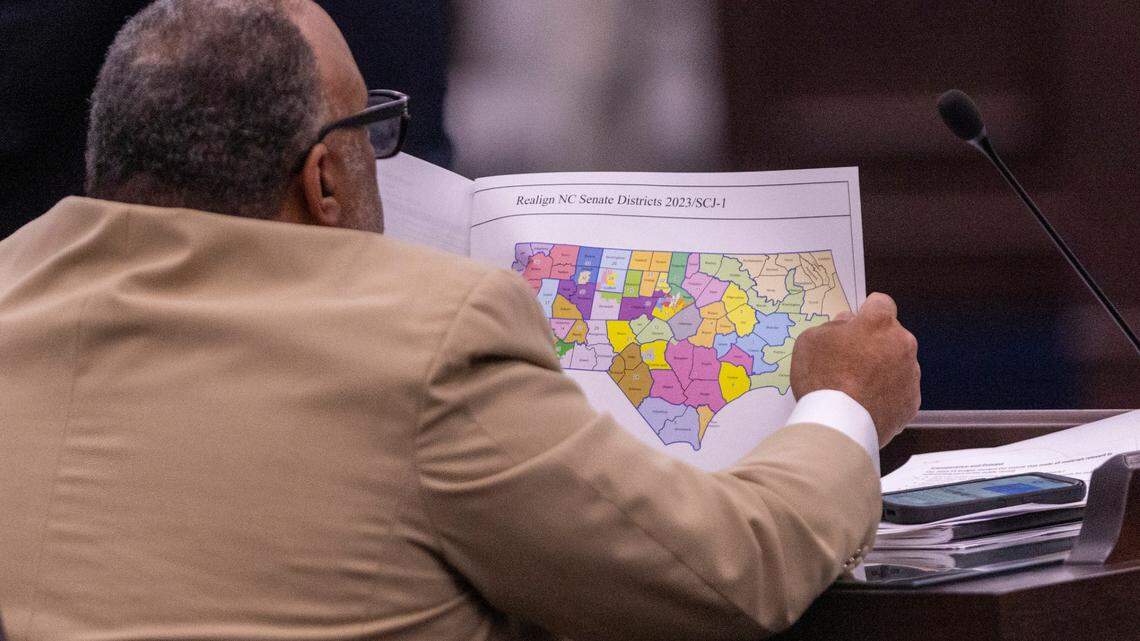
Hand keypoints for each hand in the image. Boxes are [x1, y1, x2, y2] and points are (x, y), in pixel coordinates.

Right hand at [790, 293, 920, 445]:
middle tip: (850, 361)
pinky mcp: (912, 402)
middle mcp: (902, 343)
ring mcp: (911, 374)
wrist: (839, 424)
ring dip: (883, 369)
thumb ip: (833, 326)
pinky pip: (900, 391)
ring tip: (857, 387)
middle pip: (891, 335)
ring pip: (898, 363)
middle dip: (875, 343)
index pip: (880, 303)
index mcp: (879, 323)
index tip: (854, 326)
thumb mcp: (811, 340)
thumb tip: (847, 324)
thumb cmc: (822, 377)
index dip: (865, 313)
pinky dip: (887, 394)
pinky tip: (866, 403)